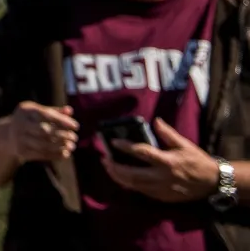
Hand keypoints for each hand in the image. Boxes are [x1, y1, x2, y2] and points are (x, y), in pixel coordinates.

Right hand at [6, 100, 78, 164]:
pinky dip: (55, 155)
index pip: (46, 115)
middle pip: (43, 130)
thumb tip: (69, 110)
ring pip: (43, 144)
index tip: (76, 126)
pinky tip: (65, 154)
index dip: (62, 121)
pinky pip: (41, 154)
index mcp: (25, 110)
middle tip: (74, 137)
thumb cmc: (30, 120)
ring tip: (72, 146)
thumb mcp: (39, 112)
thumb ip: (54, 111)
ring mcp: (19, 138)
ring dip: (60, 146)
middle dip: (61, 135)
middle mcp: (20, 123)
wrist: (9, 135)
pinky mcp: (21, 151)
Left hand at [104, 120, 222, 202]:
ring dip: (119, 177)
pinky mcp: (163, 197)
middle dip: (115, 167)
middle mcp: (163, 177)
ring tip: (109, 168)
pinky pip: (142, 192)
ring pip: (135, 185)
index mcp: (168, 161)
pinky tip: (122, 178)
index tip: (112, 142)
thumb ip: (168, 133)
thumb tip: (155, 121)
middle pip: (133, 174)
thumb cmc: (198, 161)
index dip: (125, 147)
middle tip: (104, 159)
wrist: (213, 182)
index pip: (142, 152)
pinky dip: (130, 185)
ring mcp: (162, 189)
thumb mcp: (185, 144)